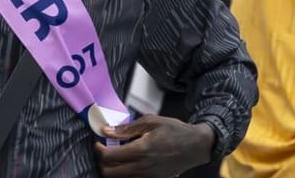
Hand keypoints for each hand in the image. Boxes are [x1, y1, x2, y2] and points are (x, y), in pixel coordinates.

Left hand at [94, 116, 214, 177]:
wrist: (196, 146)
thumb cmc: (176, 132)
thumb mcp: (151, 122)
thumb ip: (126, 128)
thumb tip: (107, 131)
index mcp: (142, 150)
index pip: (109, 157)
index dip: (98, 150)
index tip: (98, 143)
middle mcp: (144, 167)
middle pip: (109, 173)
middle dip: (102, 162)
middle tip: (104, 150)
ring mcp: (150, 177)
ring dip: (114, 168)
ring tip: (118, 155)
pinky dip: (126, 172)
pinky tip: (130, 161)